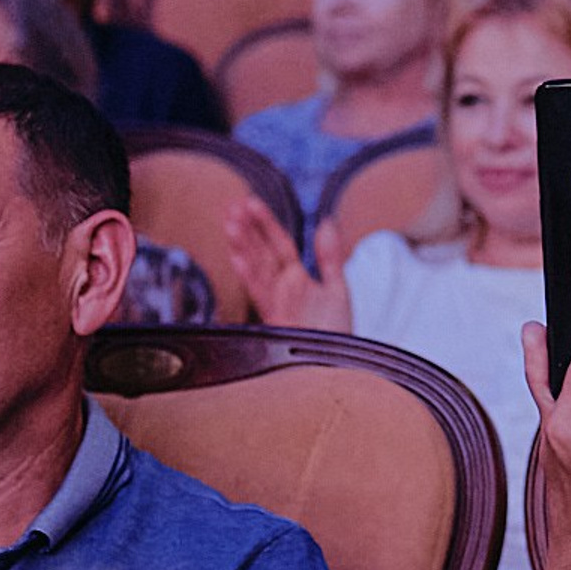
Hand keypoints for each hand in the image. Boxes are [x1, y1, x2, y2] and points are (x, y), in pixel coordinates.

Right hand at [224, 197, 351, 331]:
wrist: (340, 367)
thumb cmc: (335, 333)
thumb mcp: (337, 289)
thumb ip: (330, 256)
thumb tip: (325, 221)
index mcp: (295, 279)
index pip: (278, 244)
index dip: (265, 223)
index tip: (249, 202)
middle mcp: (282, 290)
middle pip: (262, 254)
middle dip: (247, 231)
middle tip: (230, 206)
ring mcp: (278, 304)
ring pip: (257, 271)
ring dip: (243, 248)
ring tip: (229, 225)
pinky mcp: (278, 321)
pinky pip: (262, 296)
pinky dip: (250, 278)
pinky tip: (238, 260)